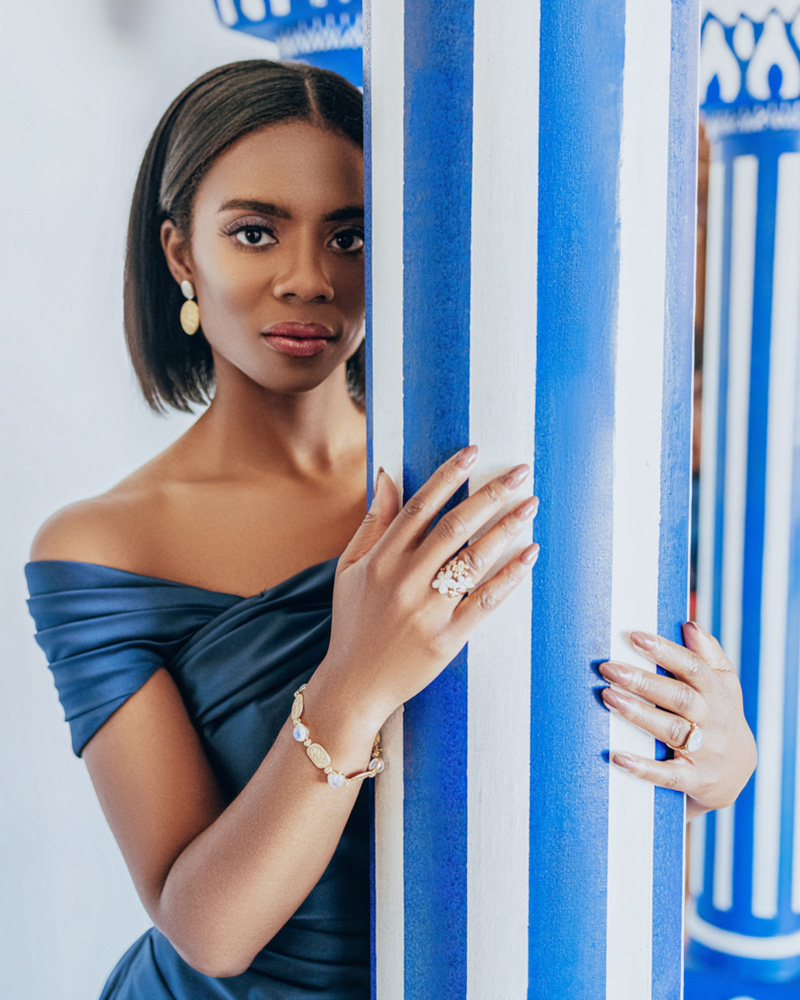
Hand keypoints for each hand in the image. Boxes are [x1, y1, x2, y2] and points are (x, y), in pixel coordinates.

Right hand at [314, 445, 539, 730]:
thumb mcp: (350, 568)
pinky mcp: (447, 639)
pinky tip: (530, 554)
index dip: (447, 476)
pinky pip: (485, 601)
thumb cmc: (353, 622)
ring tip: (530, 506)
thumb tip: (388, 474)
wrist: (354, 685)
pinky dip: (510, 576)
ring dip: (506, 529)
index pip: (419, 507)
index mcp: (380, 560)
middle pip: (454, 527)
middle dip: (490, 495)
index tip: (473, 452)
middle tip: (520, 473)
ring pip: (474, 560)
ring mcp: (427, 611)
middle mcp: (404, 581)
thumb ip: (373, 522)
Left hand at [599, 623, 756, 821]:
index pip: (692, 667)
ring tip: (607, 697)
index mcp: (717, 691)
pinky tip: (617, 756)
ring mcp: (706, 751)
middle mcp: (714, 720)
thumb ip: (706, 654)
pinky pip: (668, 775)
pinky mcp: (695, 779)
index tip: (634, 637)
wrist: (737, 772)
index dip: (665, 651)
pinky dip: (643, 768)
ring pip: (671, 731)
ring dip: (638, 714)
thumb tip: (689, 624)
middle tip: (608, 668)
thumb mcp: (722, 684)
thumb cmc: (718, 715)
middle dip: (642, 681)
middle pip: (678, 697)